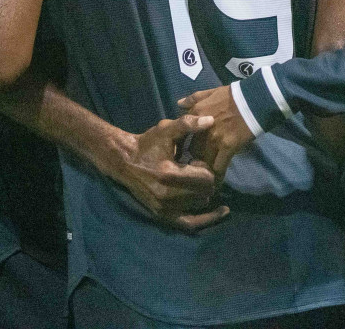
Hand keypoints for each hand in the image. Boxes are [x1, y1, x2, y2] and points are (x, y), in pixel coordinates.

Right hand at [102, 114, 228, 232]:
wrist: (124, 161)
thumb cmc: (147, 144)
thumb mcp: (166, 130)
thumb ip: (188, 125)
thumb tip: (211, 121)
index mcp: (168, 174)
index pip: (205, 178)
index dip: (205, 168)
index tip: (195, 160)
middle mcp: (167, 195)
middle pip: (205, 192)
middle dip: (206, 180)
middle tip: (196, 170)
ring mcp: (164, 208)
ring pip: (200, 205)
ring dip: (203, 194)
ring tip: (196, 182)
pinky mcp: (162, 215)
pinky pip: (189, 224)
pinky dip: (206, 219)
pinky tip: (221, 213)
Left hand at [177, 85, 255, 178]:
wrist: (255, 99)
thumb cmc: (234, 95)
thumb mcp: (210, 92)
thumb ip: (193, 99)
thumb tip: (178, 104)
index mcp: (195, 114)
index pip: (182, 135)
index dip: (184, 146)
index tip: (185, 153)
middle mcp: (201, 128)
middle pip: (192, 151)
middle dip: (193, 160)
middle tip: (197, 168)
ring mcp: (214, 138)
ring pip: (203, 160)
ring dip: (204, 170)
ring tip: (205, 178)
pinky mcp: (228, 147)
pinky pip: (219, 166)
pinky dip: (217, 175)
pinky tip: (216, 183)